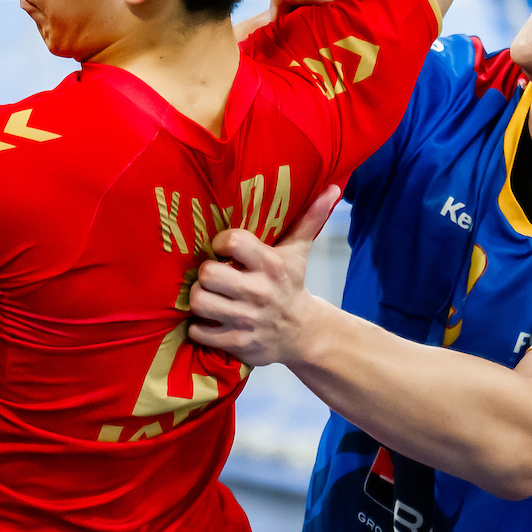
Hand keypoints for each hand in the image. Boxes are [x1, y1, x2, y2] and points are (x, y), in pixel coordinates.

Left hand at [188, 190, 342, 366]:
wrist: (304, 335)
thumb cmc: (291, 286)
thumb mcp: (298, 253)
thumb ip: (309, 219)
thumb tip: (332, 188)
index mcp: (270, 265)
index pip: (232, 241)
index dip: (220, 242)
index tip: (221, 248)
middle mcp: (257, 292)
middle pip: (207, 273)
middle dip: (205, 274)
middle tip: (213, 276)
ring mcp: (246, 320)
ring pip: (199, 301)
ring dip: (199, 299)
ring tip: (209, 296)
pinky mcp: (237, 343)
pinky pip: (199, 331)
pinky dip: (199, 327)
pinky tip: (210, 320)